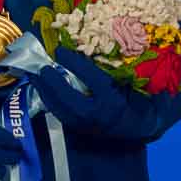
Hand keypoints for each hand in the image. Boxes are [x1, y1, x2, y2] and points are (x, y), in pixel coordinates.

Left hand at [29, 47, 160, 141]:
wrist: (142, 129)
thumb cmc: (143, 104)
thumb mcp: (146, 90)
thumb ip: (139, 75)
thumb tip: (133, 51)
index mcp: (116, 104)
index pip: (94, 82)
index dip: (76, 65)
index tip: (62, 51)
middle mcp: (100, 117)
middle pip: (70, 101)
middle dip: (54, 84)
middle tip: (43, 66)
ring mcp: (88, 126)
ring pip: (62, 111)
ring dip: (45, 93)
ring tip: (35, 75)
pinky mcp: (81, 130)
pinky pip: (61, 116)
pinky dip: (49, 102)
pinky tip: (41, 88)